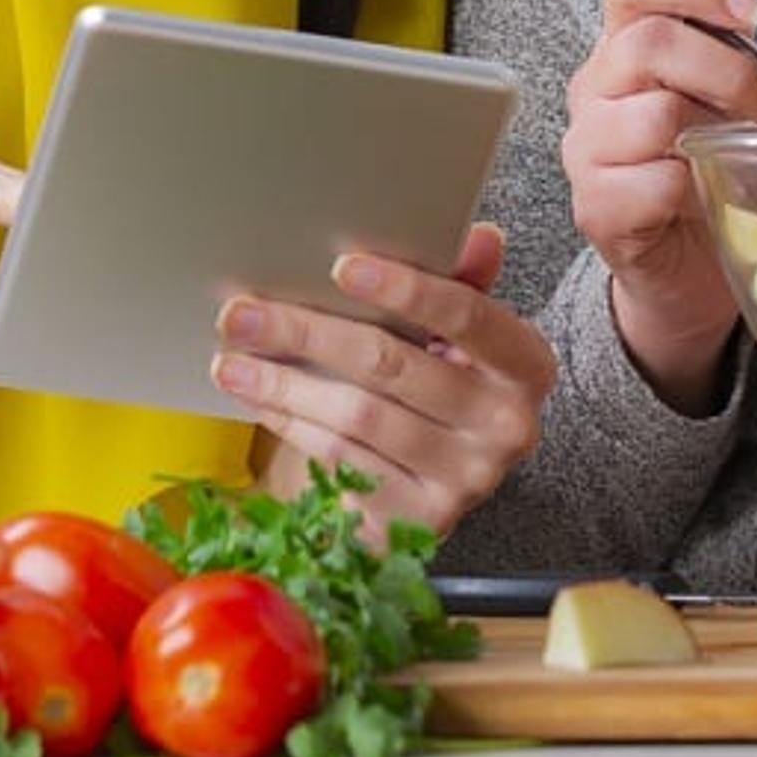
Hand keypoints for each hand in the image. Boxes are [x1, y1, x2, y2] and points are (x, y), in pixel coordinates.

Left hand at [215, 224, 557, 537]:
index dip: (406, 289)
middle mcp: (506, 428)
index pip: (467, 315)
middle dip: (308, 332)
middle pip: (393, 365)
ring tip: (230, 359)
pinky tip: (258, 399)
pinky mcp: (418, 520)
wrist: (436, 477)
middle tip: (242, 312)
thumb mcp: (459, 333)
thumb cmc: (440, 381)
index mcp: (527, 367)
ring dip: (284, 384)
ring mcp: (464, 481)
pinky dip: (292, 425)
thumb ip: (463, 283)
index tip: (342, 266)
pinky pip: (341, 462)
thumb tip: (480, 236)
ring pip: (356, 417)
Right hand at [564, 0, 756, 402]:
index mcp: (624, 44)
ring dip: (718, 135)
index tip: (751, 12)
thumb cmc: (707, 167)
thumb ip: (716, 31)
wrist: (689, 267)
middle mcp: (594, 88)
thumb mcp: (721, 93)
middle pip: (648, 43)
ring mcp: (586, 148)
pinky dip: (695, 190)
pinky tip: (706, 197)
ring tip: (746, 155)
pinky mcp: (595, 208)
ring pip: (654, 116)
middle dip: (729, 71)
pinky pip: (655, 183)